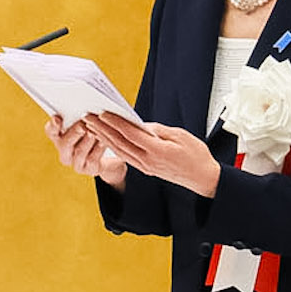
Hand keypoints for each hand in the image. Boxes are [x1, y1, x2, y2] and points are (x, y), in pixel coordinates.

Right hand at [48, 119, 126, 188]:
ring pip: (80, 151)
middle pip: (65, 144)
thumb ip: (82, 117)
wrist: (106, 154)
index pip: (51, 131)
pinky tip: (105, 141)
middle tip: (82, 125)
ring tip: (95, 131)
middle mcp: (65, 151)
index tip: (57, 118)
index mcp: (59, 137)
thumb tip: (87, 112)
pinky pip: (93, 158)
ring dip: (88, 140)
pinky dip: (99, 148)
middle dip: (74, 133)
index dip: (53, 126)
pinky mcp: (89, 169)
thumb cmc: (93, 132)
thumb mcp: (86, 123)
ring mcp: (76, 162)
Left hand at [85, 113, 221, 198]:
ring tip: (91, 126)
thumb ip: (158, 130)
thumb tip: (140, 124)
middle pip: (119, 142)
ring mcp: (144, 166)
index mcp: (157, 151)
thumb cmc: (196, 155)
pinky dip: (112, 146)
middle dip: (102, 128)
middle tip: (88, 116)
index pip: (130, 134)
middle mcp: (147, 161)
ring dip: (103, 137)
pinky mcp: (145, 169)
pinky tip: (104, 138)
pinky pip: (124, 156)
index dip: (115, 122)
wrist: (202, 178)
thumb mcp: (180, 136)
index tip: (103, 112)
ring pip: (119, 150)